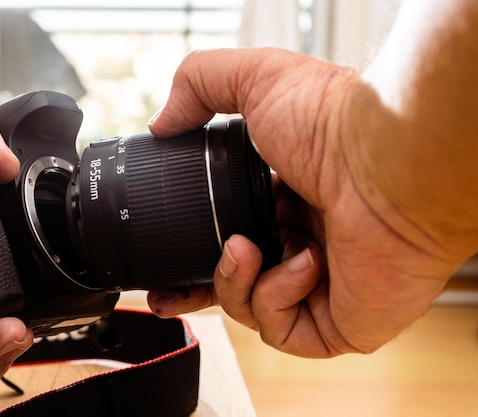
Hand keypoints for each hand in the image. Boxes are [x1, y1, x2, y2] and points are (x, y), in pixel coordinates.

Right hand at [146, 48, 462, 356]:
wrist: (389, 164)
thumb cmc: (334, 123)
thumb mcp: (253, 78)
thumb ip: (198, 84)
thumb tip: (160, 123)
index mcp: (286, 198)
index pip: (231, 232)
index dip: (195, 247)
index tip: (165, 253)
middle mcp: (304, 240)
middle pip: (235, 281)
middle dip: (197, 288)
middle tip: (169, 290)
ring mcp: (323, 284)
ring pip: (251, 309)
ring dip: (233, 281)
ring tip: (245, 249)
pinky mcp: (340, 322)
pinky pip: (284, 331)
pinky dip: (277, 296)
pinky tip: (304, 262)